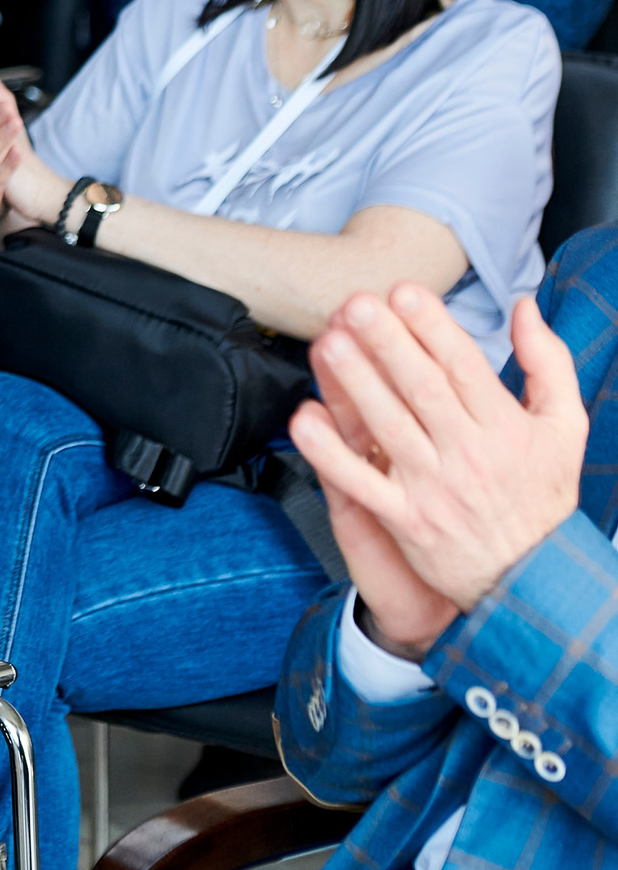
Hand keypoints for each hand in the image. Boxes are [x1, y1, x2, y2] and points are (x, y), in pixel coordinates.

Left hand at [293, 285, 589, 651]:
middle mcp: (469, 453)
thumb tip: (525, 306)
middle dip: (387, 343)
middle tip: (354, 305)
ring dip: (355, 385)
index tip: (402, 292)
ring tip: (328, 345)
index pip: (464, 367)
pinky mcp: (405, 519)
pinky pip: (361, 482)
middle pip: (422, 389)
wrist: (533, 577)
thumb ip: (548, 362)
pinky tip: (304, 419)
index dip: (431, 327)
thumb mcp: (565, 427)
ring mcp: (433, 487)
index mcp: (506, 426)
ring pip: (389, 427)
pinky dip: (330, 452)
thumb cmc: (542, 495)